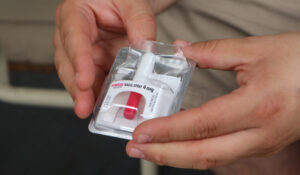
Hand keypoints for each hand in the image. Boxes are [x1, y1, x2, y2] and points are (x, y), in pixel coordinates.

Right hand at [53, 0, 155, 117]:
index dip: (79, 61)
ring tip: (95, 112)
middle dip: (77, 88)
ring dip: (86, 96)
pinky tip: (105, 105)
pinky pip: (93, 81)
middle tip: (86, 106)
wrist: (122, 3)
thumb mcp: (133, 2)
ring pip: (78, 76)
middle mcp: (73, 36)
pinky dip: (98, 94)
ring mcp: (83, 52)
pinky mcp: (94, 63)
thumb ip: (140, 23)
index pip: (74, 38)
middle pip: (69, 63)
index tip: (84, 81)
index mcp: (75, 14)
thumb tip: (145, 49)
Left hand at [126, 32, 299, 168]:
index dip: (167, 130)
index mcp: (258, 107)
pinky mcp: (261, 144)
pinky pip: (221, 154)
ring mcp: (261, 144)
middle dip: (164, 154)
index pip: (201, 124)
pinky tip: (178, 143)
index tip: (141, 132)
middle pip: (202, 154)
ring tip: (150, 149)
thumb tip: (182, 50)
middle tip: (134, 149)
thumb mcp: (256, 50)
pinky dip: (194, 151)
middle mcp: (259, 134)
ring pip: (211, 159)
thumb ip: (213, 51)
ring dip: (176, 156)